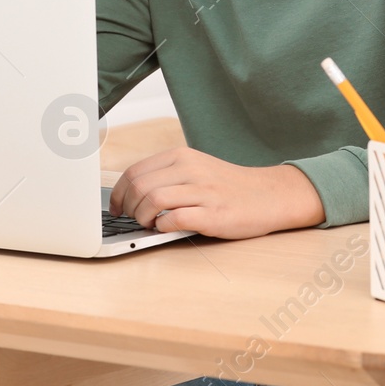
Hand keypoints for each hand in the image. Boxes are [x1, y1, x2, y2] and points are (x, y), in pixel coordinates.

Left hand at [108, 147, 325, 238]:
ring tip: (148, 225)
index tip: (116, 207)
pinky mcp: (213, 214)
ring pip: (153, 201)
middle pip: (140, 187)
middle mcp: (190, 169)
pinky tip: (167, 229)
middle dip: (127, 208)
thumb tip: (130, 194)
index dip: (119, 194)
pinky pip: (175, 219)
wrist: (268, 195)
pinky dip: (163, 227)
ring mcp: (202, 191)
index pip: (135, 172)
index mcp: (182, 156)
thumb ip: (167, 175)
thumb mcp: (196, 168)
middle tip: (131, 219)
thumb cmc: (228, 186)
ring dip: (142, 218)